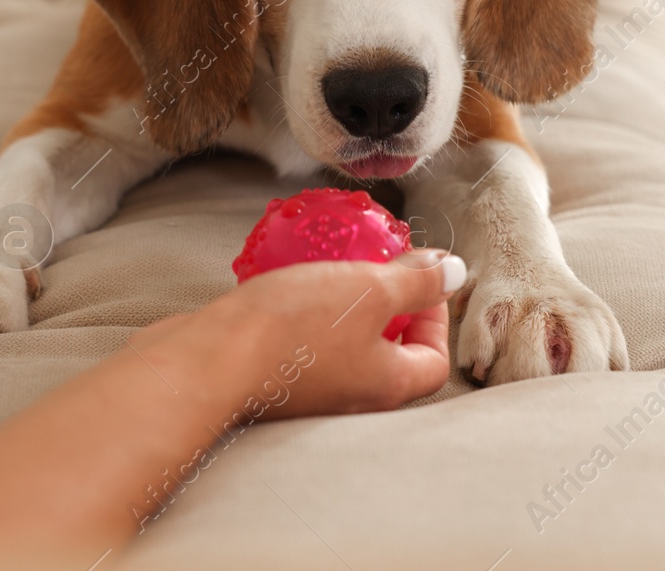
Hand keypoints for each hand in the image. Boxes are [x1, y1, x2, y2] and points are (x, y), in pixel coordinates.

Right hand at [136, 250, 465, 418]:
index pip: (433, 361)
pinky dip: (301, 313)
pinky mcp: (273, 377)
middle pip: (388, 354)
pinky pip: (300, 343)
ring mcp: (310, 391)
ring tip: (329, 268)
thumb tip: (455, 272)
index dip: (435, 317)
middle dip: (386, 307)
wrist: (209, 360)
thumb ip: (415, 281)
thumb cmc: (294, 327)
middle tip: (373, 267)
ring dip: (341, 307)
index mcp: (386, 384)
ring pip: (341, 346)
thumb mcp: (368, 289)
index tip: (417, 276)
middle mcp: (352, 397)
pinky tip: (286, 282)